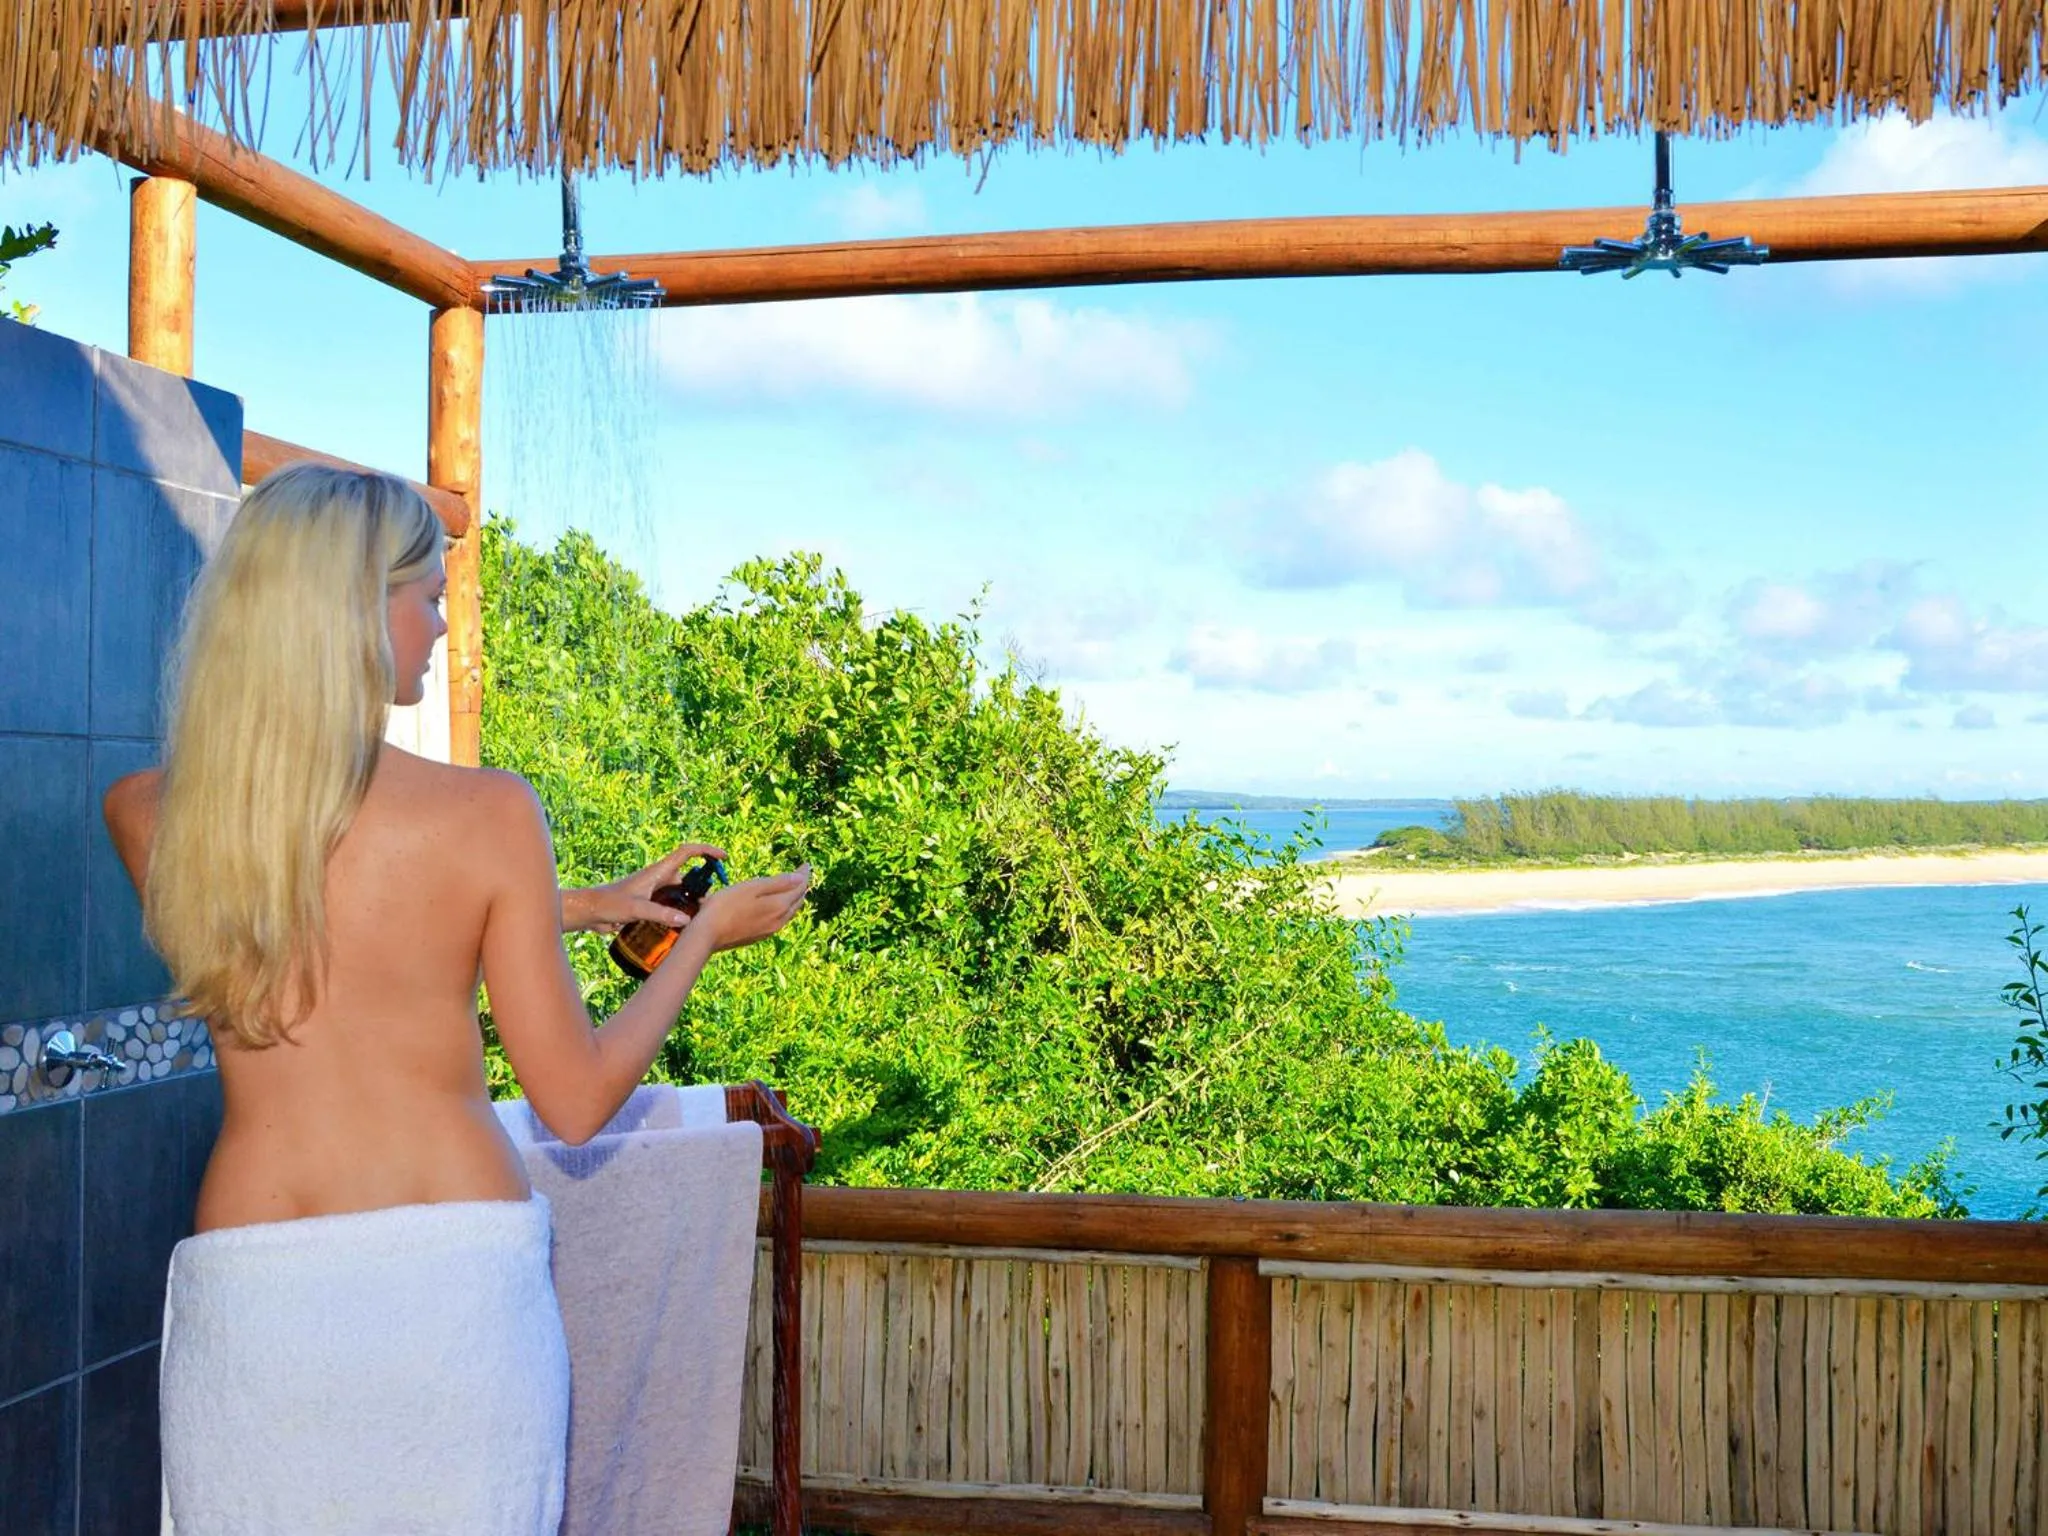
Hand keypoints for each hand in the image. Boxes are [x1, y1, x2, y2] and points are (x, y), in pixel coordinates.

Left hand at [563, 842, 728, 934]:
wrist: (589, 911)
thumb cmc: (609, 903)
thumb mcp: (636, 909)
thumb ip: (660, 914)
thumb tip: (687, 920)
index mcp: (657, 872)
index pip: (687, 853)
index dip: (706, 851)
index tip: (722, 856)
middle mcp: (658, 879)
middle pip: (687, 875)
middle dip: (703, 883)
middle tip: (714, 900)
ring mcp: (653, 891)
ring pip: (679, 892)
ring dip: (690, 900)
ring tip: (701, 915)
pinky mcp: (648, 904)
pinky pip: (670, 905)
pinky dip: (679, 912)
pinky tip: (682, 926)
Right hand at [693, 866, 810, 953]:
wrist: (706, 935)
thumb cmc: (726, 905)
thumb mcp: (752, 887)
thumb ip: (778, 883)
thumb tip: (801, 877)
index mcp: (779, 906)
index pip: (799, 887)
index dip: (804, 874)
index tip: (806, 864)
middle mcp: (779, 920)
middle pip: (797, 900)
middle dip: (801, 886)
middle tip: (801, 874)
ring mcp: (770, 930)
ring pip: (790, 911)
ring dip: (794, 898)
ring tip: (793, 887)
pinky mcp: (760, 935)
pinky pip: (780, 919)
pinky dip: (784, 908)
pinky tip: (777, 905)